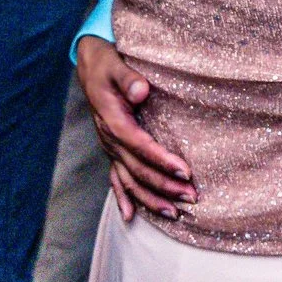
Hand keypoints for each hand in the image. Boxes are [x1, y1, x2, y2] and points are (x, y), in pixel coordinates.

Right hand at [76, 35, 193, 219]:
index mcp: (113, 120)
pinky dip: (123, 198)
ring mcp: (110, 147)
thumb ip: (129, 78)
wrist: (90, 66)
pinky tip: (130, 217)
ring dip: (151, 198)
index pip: (140, 145)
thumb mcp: (116, 65)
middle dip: (164, 186)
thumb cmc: (107, 64)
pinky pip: (116, 178)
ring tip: (174, 214)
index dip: (161, 160)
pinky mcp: (112, 150)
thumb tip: (141, 91)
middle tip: (191, 197)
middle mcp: (110, 139)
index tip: (185, 171)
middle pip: (138, 169)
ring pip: (129, 180)